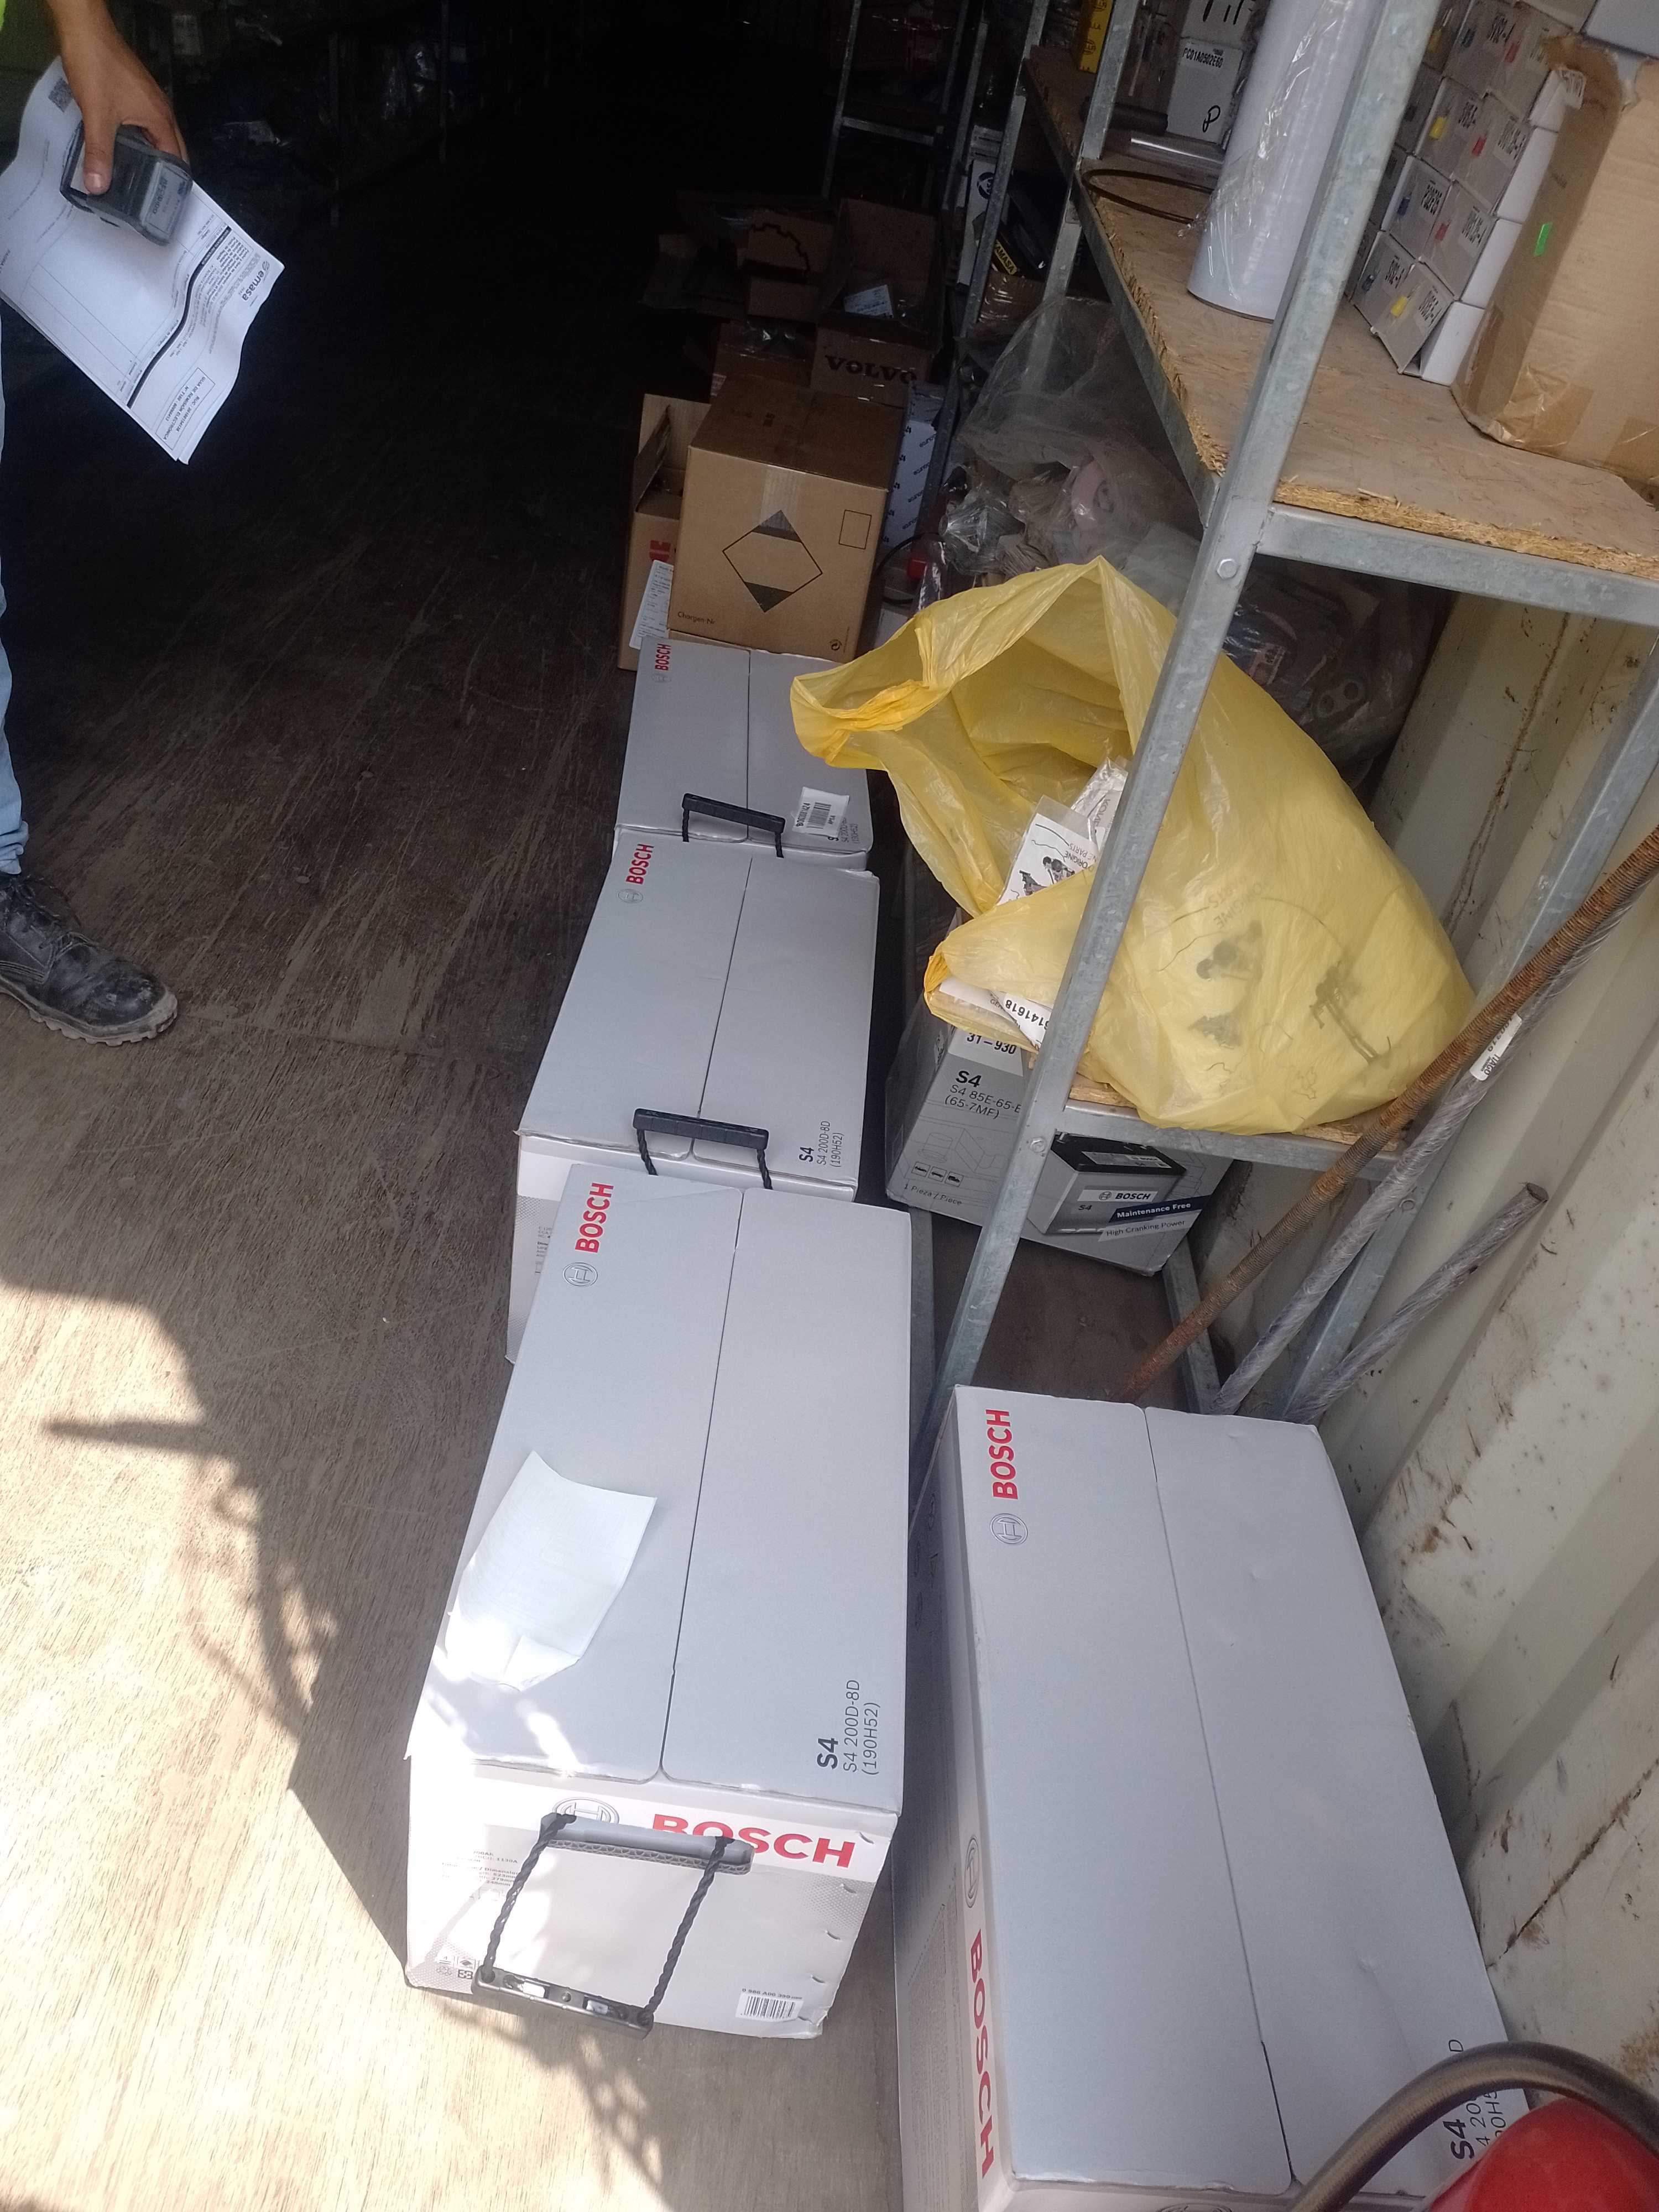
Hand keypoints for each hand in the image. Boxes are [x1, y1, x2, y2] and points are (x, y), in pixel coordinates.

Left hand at [46, 0, 184, 193]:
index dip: (171, 184)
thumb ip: (99, 153)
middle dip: (161, 174)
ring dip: (148, 158)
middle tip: (147, 199)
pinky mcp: (134, 93)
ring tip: (133, 181)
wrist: (84, 28)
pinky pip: (142, 126)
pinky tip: (120, 151)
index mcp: (161, 119)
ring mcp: (148, 101)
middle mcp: (160, 111)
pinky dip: (136, 142)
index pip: (176, 161)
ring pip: (155, 139)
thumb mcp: (97, 115)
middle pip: (170, 151)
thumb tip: (98, 187)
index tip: (160, 205)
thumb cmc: (97, 67)